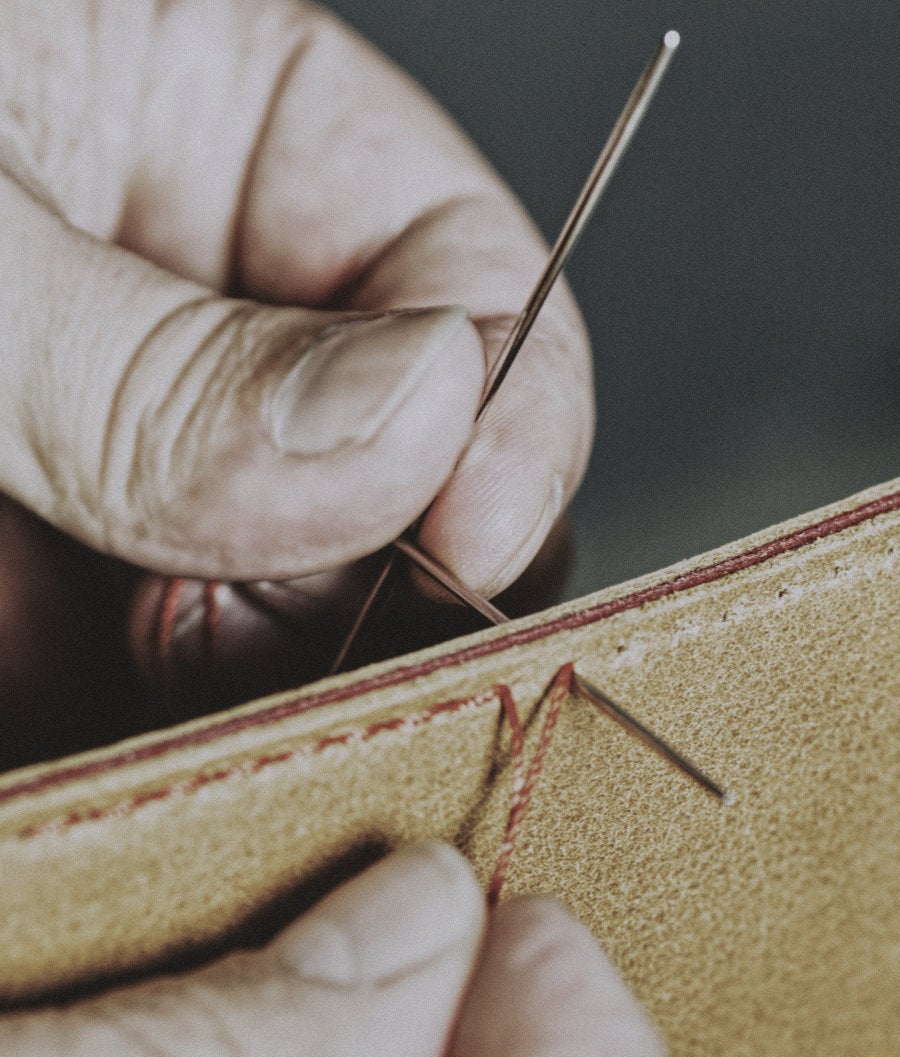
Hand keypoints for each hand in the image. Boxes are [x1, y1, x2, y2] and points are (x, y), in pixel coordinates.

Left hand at [0, 0, 593, 755]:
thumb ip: (159, 350)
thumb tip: (416, 434)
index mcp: (214, 125)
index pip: (474, 272)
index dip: (509, 416)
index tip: (470, 544)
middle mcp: (200, 313)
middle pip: (416, 471)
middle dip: (392, 574)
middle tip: (300, 632)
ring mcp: (127, 470)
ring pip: (304, 610)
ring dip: (280, 679)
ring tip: (160, 670)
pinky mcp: (49, 607)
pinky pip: (161, 699)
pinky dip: (170, 748)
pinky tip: (126, 739)